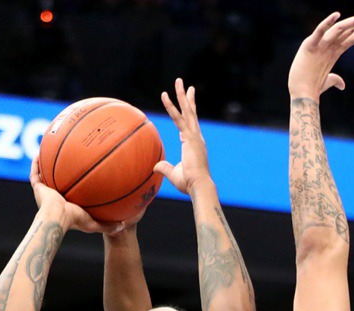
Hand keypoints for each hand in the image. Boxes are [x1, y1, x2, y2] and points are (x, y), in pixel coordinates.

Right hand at [30, 157, 122, 234]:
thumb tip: (124, 225)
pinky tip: (40, 153)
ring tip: (50, 153)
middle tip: (68, 162)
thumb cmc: (75, 220)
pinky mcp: (37, 188)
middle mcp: (55, 198)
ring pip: (45, 176)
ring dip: (47, 166)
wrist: (57, 218)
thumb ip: (107, 225)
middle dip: (61, 173)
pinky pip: (35, 173)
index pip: (71, 193)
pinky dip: (36, 164)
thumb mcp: (95, 223)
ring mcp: (45, 193)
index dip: (75, 186)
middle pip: (58, 182)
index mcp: (66, 205)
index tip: (82, 177)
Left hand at [154, 79, 210, 195]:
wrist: (199, 186)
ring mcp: (194, 135)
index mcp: (194, 144)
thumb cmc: (190, 184)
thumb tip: (155, 166)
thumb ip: (165, 168)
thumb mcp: (174, 174)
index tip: (188, 102)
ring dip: (182, 95)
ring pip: (187, 110)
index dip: (188, 113)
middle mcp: (196, 137)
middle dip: (189, 98)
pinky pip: (178, 118)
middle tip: (187, 85)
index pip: (190, 124)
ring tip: (178, 80)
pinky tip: (165, 95)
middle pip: (192, 113)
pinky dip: (171, 106)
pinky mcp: (189, 136)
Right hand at [288, 11, 353, 99]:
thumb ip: (335, 79)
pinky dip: (327, 23)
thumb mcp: (327, 80)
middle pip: (349, 29)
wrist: (302, 93)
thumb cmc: (312, 87)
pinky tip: (337, 14)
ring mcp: (320, 45)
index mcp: (334, 50)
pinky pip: (319, 32)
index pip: (352, 37)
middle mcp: (329, 44)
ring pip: (339, 29)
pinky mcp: (310, 46)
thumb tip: (342, 85)